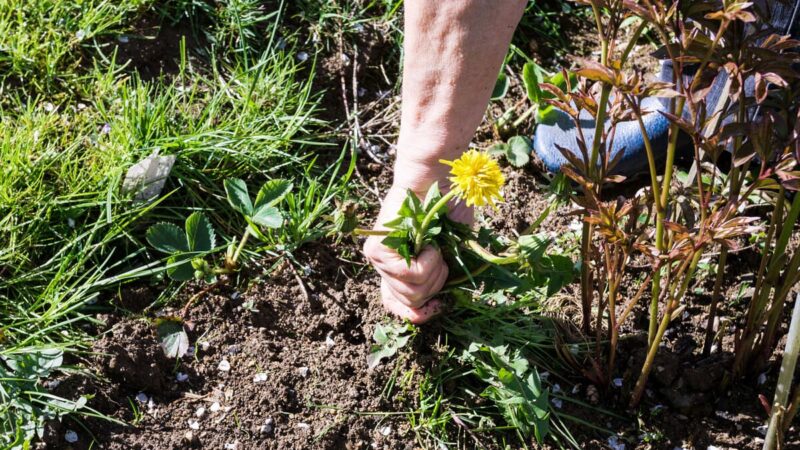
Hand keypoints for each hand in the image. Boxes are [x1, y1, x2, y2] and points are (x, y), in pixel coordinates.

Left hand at [363, 184, 472, 323]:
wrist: (437, 180)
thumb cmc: (446, 212)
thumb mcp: (447, 253)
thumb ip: (436, 279)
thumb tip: (427, 311)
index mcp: (398, 269)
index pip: (395, 307)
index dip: (418, 315)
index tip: (437, 306)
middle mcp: (383, 268)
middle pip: (411, 303)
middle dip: (435, 286)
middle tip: (440, 258)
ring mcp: (377, 260)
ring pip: (412, 292)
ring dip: (434, 271)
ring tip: (433, 245)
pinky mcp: (377, 251)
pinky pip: (411, 274)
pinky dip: (429, 261)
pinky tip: (427, 241)